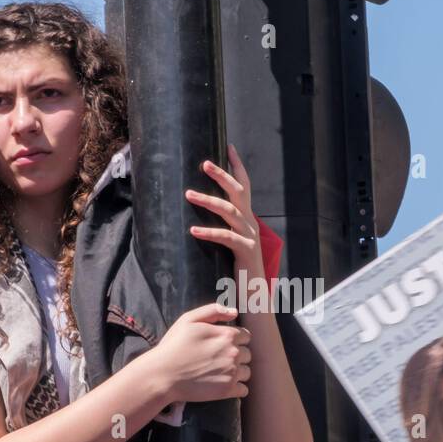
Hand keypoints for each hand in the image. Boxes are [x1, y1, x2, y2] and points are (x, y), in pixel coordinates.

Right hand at [153, 303, 251, 403]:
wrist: (162, 375)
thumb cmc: (173, 346)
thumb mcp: (188, 319)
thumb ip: (213, 311)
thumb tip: (234, 312)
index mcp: (227, 335)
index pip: (246, 336)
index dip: (235, 340)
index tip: (222, 346)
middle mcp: (233, 353)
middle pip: (247, 354)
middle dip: (236, 356)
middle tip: (218, 360)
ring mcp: (232, 372)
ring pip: (247, 372)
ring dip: (238, 372)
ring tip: (220, 373)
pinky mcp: (227, 390)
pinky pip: (244, 390)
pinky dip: (237, 388)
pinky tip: (223, 385)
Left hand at [184, 143, 262, 274]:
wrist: (254, 295)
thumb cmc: (238, 269)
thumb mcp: (231, 243)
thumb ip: (223, 227)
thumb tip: (199, 214)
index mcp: (248, 218)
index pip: (244, 186)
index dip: (237, 166)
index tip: (228, 146)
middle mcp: (251, 223)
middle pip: (239, 192)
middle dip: (222, 175)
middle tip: (204, 164)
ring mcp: (250, 236)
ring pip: (230, 211)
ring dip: (208, 200)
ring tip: (188, 194)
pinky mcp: (246, 251)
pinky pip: (226, 237)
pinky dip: (209, 232)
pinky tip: (193, 230)